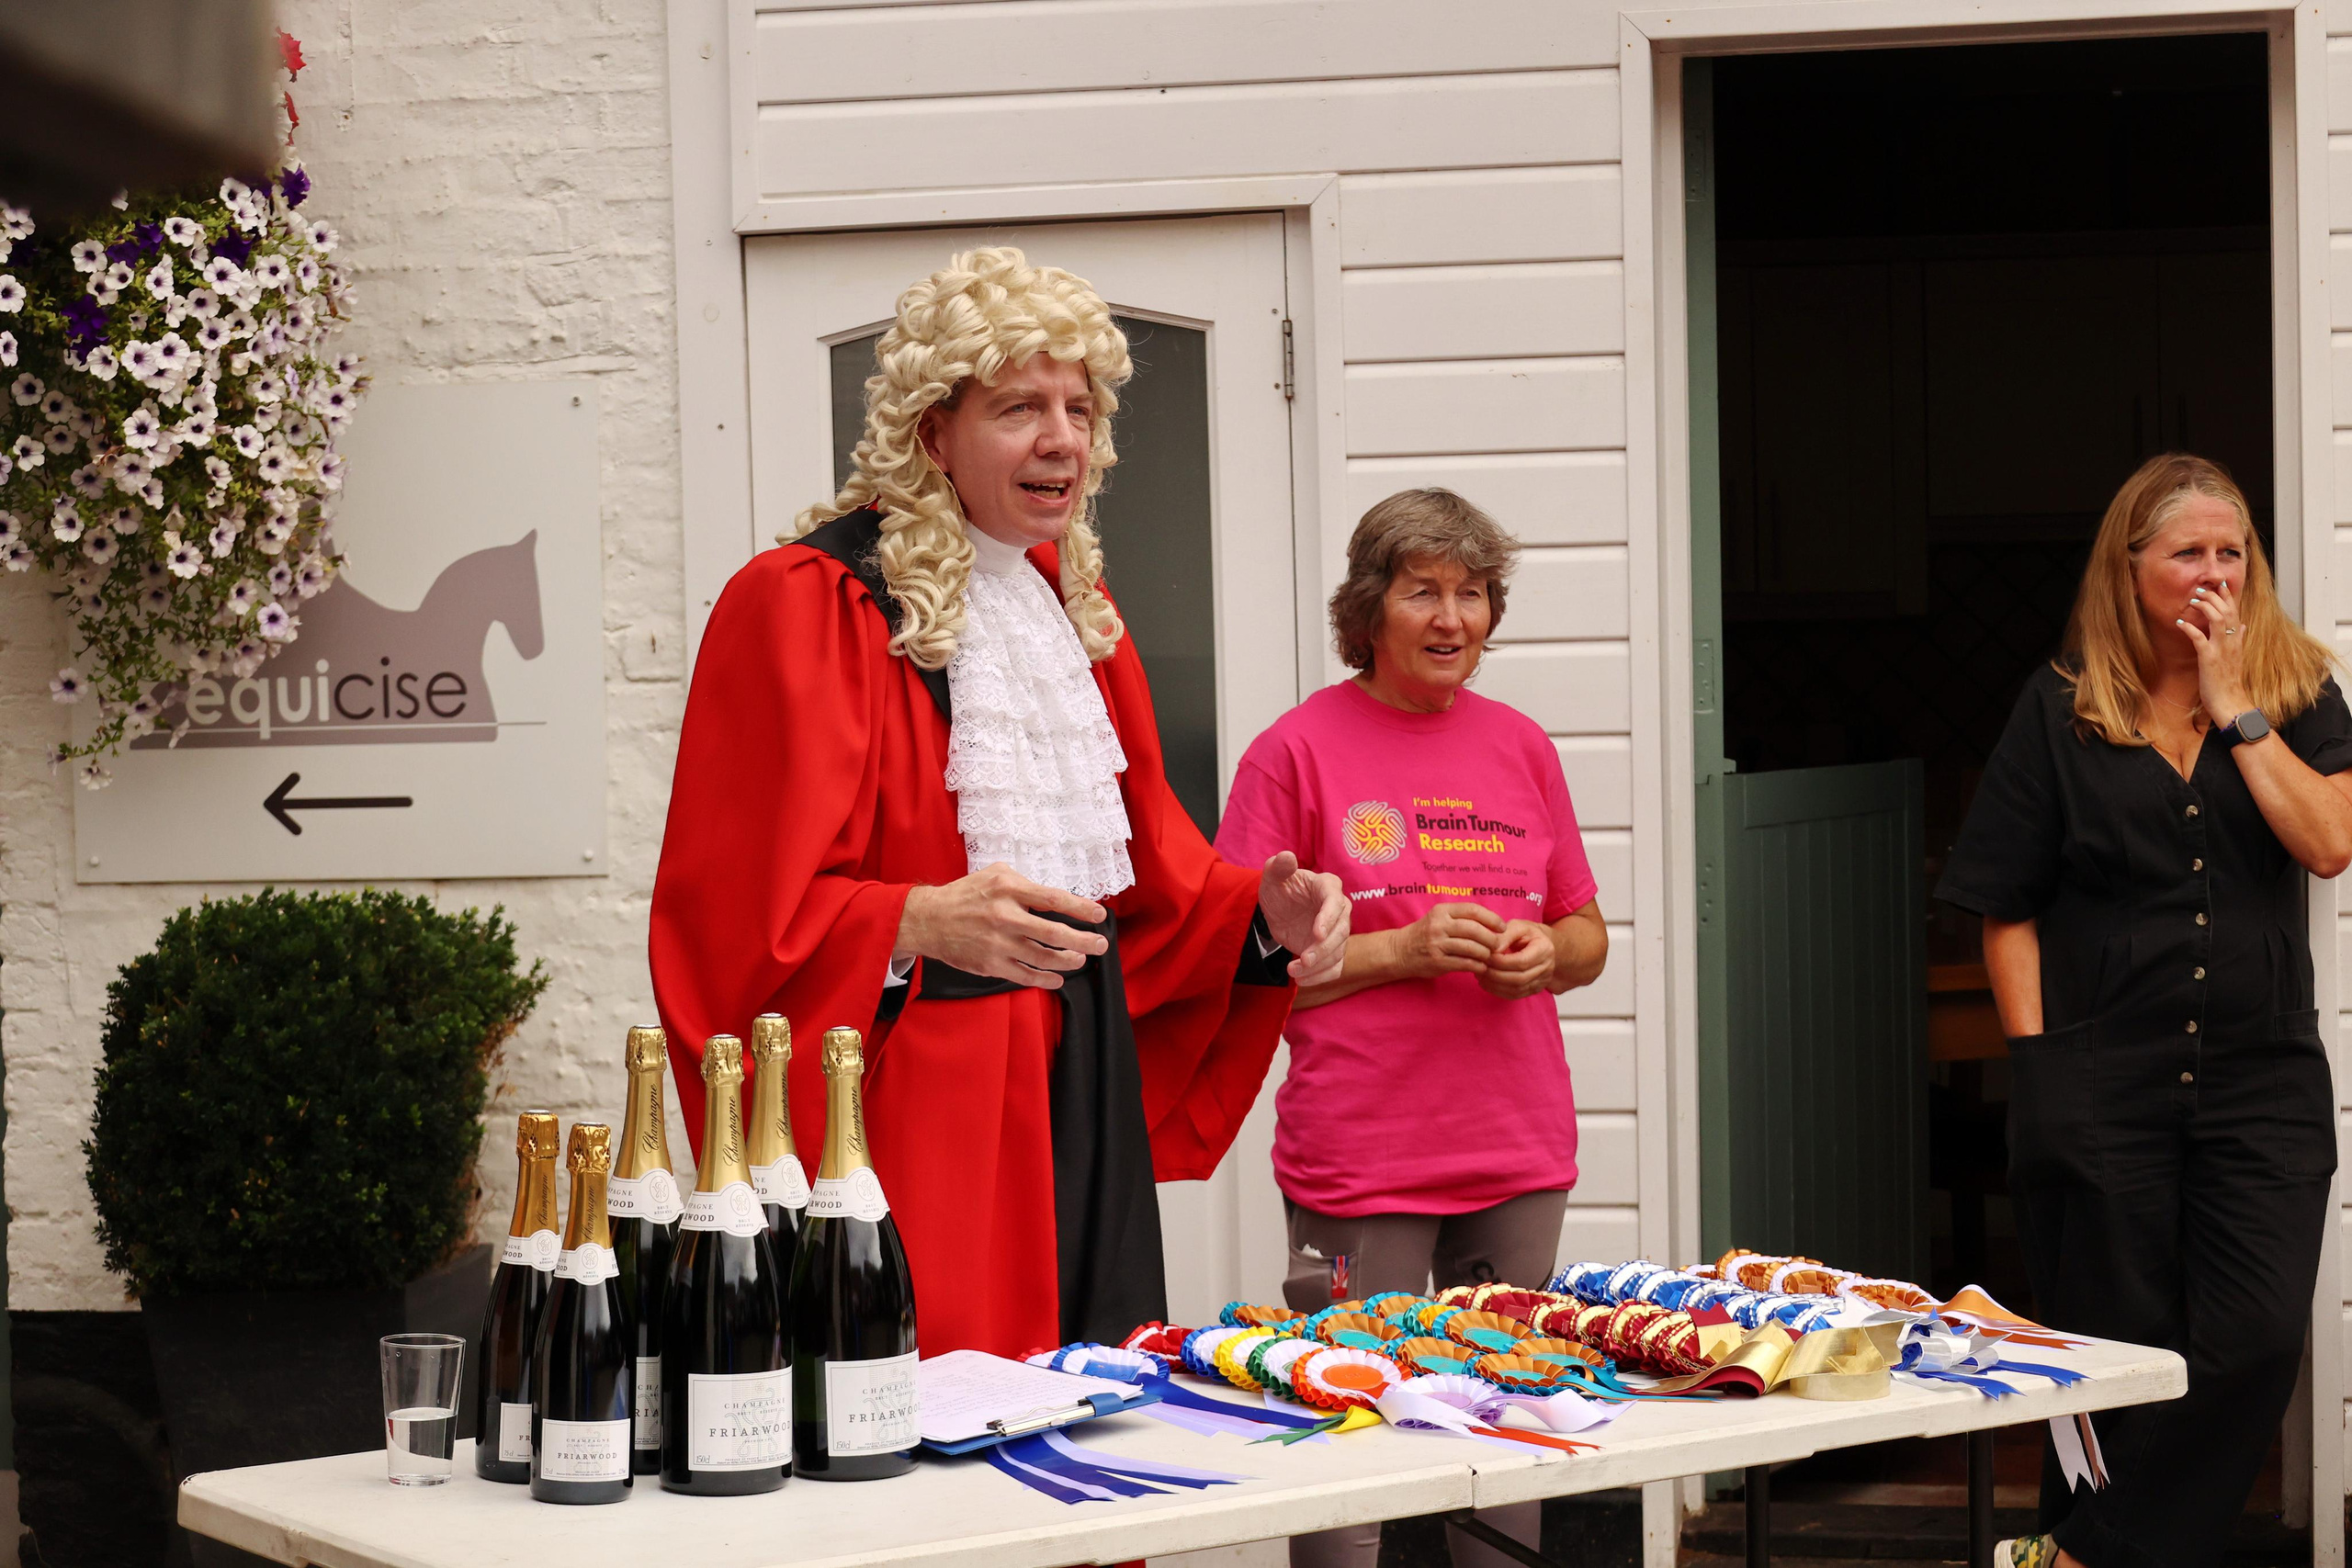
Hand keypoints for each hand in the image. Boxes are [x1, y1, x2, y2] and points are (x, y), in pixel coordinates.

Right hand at [893, 863, 1107, 989]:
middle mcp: (1006, 916)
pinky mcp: (991, 964)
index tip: (1100, 915)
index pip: (1054, 899)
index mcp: (1009, 889)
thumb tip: (1054, 897)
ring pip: (1044, 958)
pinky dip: (1046, 980)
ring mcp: (999, 943)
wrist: (929, 919)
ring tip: (1080, 960)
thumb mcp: (995, 874)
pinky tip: (1057, 978)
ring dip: (1069, 961)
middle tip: (1101, 945)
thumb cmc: (965, 895)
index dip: (1081, 908)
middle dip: (1084, 941)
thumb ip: (1024, 883)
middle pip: (1056, 933)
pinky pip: (1025, 976)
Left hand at [1259, 852, 1348, 986]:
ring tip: (1294, 972)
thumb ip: (1278, 866)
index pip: (1335, 903)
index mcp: (1328, 887)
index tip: (1317, 934)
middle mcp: (1339, 909)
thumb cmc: (1280, 888)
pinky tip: (1301, 980)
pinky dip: (1321, 977)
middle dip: (1323, 949)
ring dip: (1319, 966)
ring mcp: (1338, 932)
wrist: (1280, 909)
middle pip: (1341, 932)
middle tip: (1303, 960)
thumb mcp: (1273, 876)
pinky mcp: (1333, 950)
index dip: (1328, 918)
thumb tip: (1286, 857)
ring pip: (1338, 953)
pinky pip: (1335, 967)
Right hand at [1391, 901, 1506, 979]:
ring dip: (1486, 954)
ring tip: (1490, 957)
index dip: (1492, 918)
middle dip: (1492, 938)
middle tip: (1499, 945)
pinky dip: (1478, 966)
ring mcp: (1437, 944)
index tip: (1502, 927)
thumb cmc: (1426, 934)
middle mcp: (1439, 925)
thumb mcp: (1440, 918)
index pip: (1473, 910)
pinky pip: (1465, 963)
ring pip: (1472, 948)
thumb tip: (1494, 925)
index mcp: (1442, 911)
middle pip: (1475, 930)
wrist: (1400, 951)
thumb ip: (1462, 918)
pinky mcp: (1437, 961)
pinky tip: (1481, 967)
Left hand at [1479, 919, 1556, 999]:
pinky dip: (1497, 991)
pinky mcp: (1534, 990)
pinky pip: (1515, 995)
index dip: (1500, 962)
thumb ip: (1504, 935)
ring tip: (1480, 974)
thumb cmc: (1527, 933)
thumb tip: (1491, 950)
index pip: (1521, 961)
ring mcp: (1542, 981)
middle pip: (1519, 978)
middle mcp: (1547, 968)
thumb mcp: (1518, 926)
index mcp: (1544, 949)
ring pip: (1516, 990)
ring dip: (1494, 984)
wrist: (1541, 944)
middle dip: (1495, 974)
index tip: (1485, 956)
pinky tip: (1486, 982)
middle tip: (1479, 967)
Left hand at [2180, 580, 2253, 723]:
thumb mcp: (2237, 656)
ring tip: (2193, 599)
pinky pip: (2200, 639)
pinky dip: (2190, 628)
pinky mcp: (2209, 658)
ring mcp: (2221, 649)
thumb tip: (2243, 626)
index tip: (2220, 583)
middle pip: (2228, 611)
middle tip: (2202, 588)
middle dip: (2216, 597)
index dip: (2228, 596)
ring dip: (2206, 607)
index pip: (2235, 612)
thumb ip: (2239, 639)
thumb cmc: (2229, 680)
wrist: (2230, 700)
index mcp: (2237, 640)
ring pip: (2218, 620)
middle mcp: (2232, 641)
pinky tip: (2180, 623)